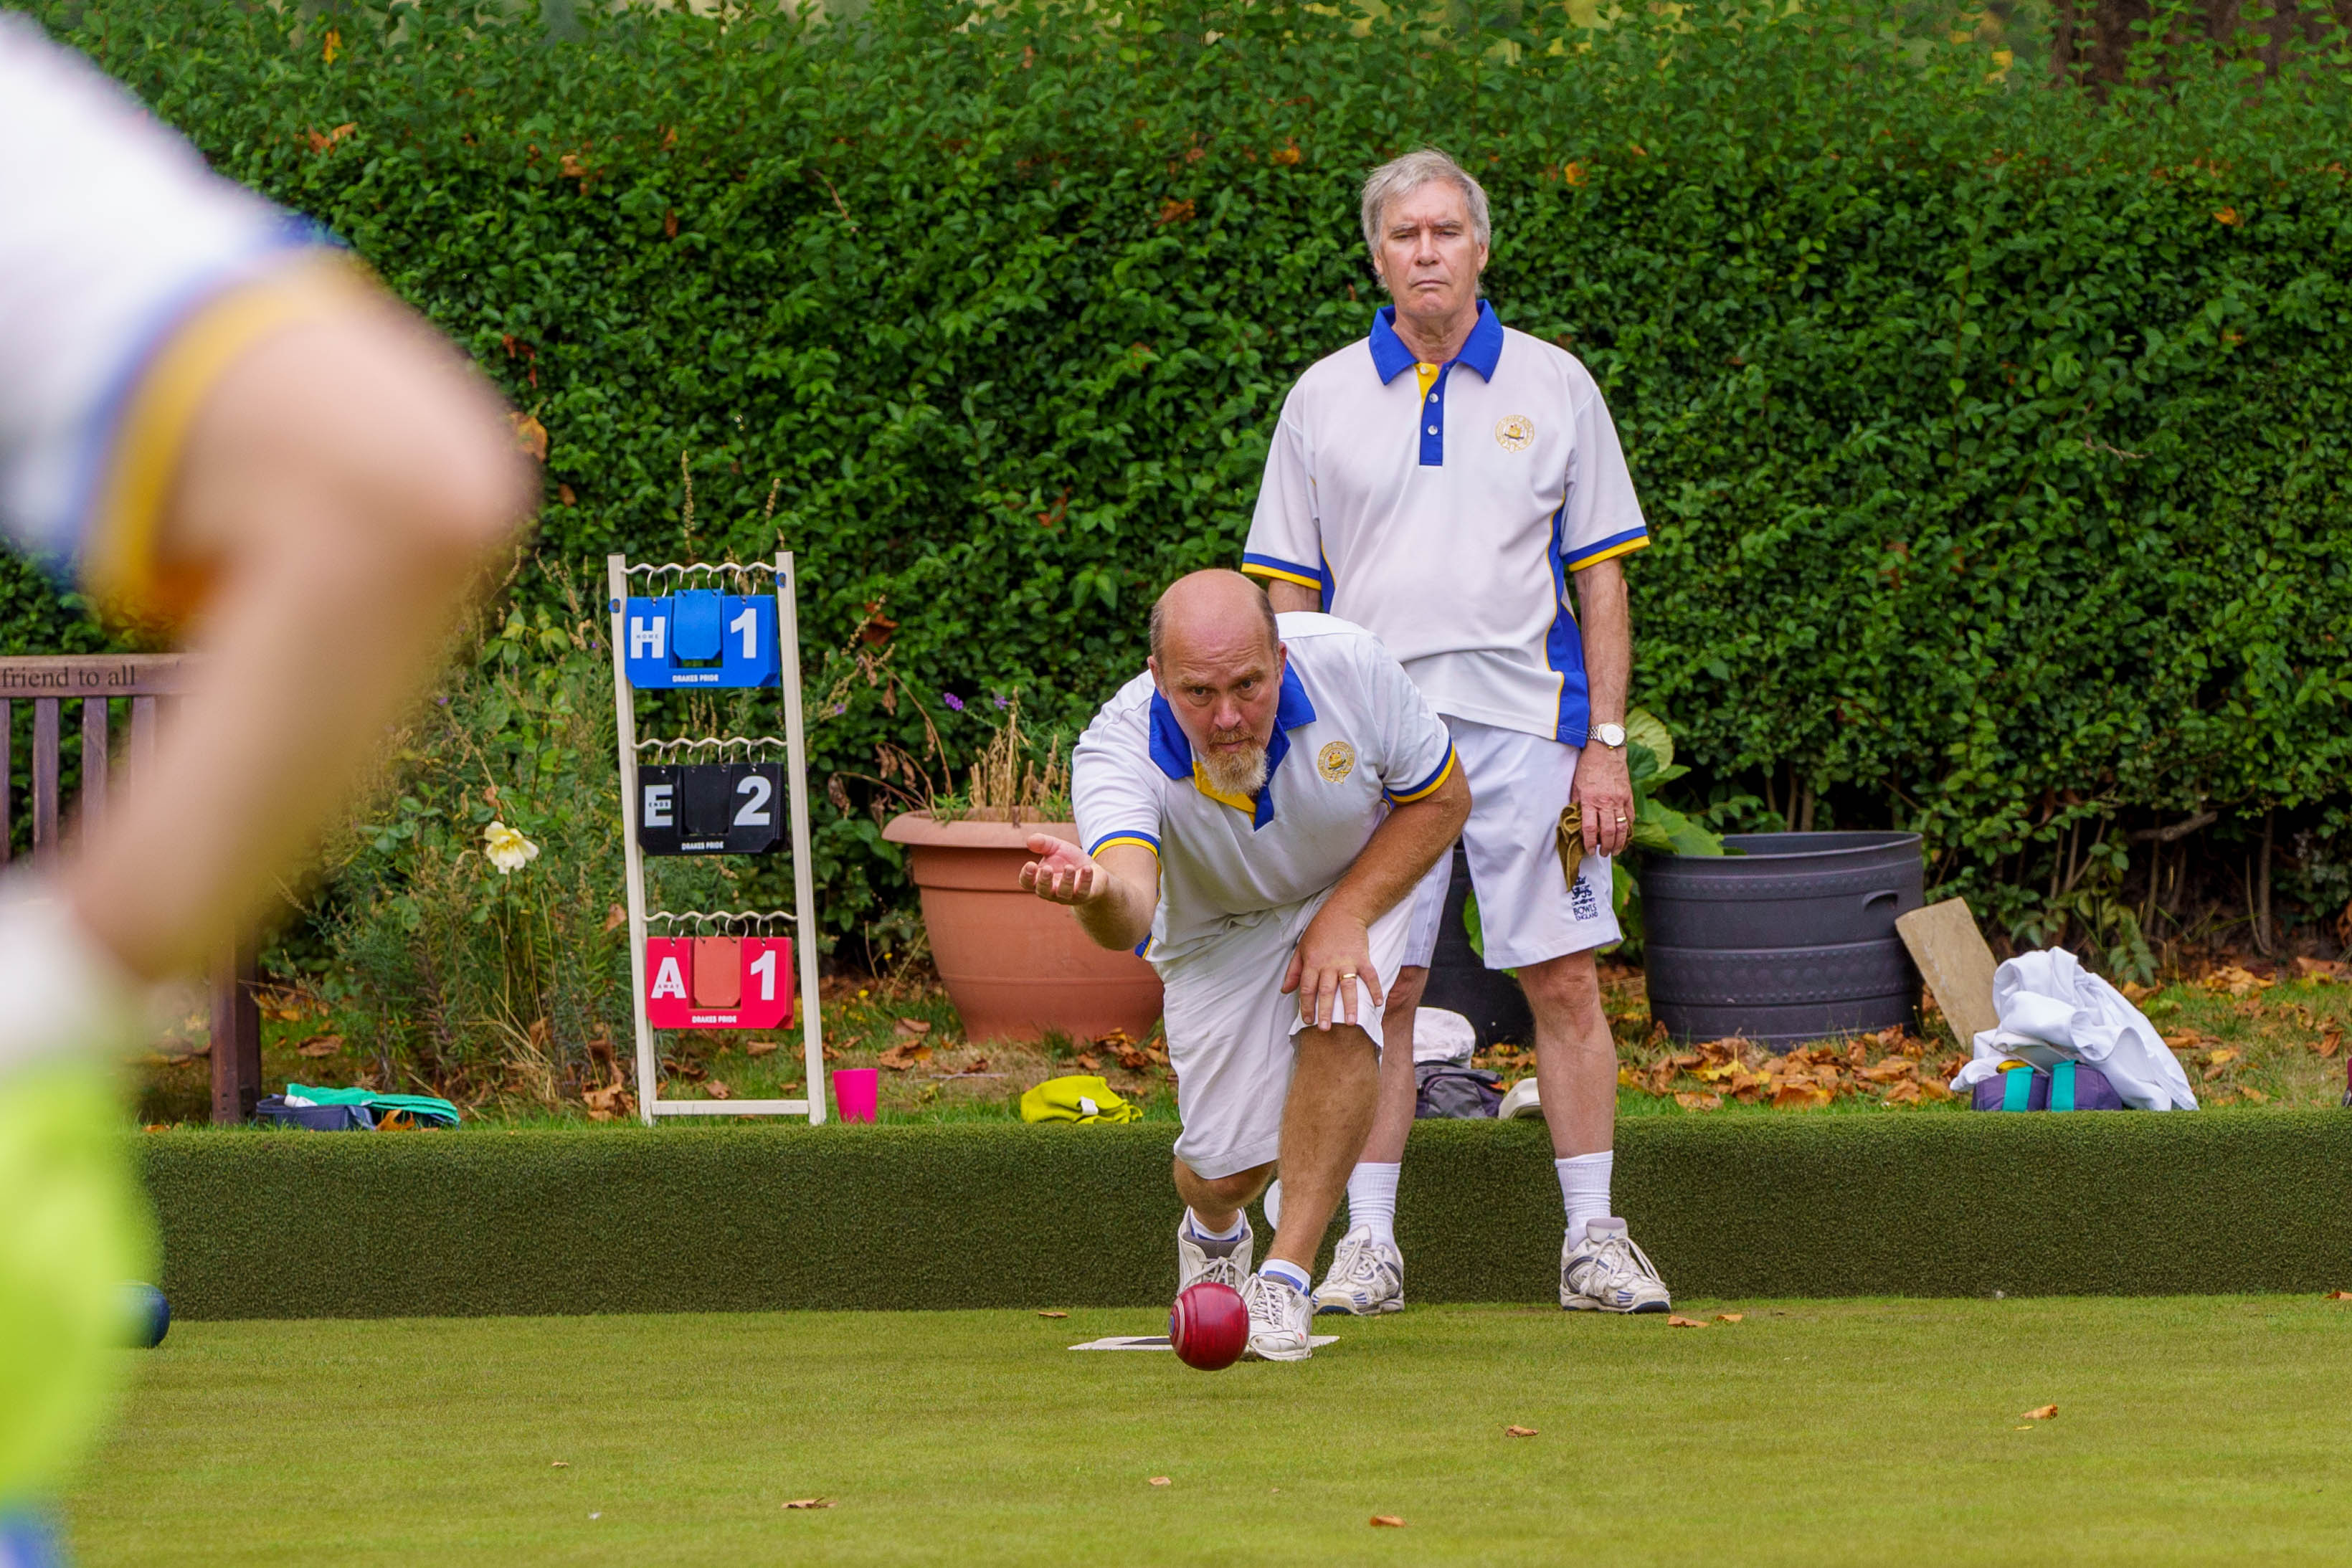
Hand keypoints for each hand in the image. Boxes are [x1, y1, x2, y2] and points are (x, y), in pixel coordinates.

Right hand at [1020, 834, 1108, 905]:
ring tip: (1069, 867)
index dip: (1026, 876)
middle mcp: (1051, 891)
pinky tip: (1087, 868)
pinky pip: (1083, 891)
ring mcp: (1068, 896)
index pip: (1027, 882)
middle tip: (1047, 868)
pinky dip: (1085, 880)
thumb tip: (1029, 841)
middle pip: (1043, 891)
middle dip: (1044, 880)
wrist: (1091, 868)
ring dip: (1066, 881)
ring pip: (1063, 893)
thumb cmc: (1068, 860)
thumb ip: (1042, 843)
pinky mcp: (1084, 895)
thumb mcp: (1055, 847)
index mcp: (1039, 879)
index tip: (1031, 864)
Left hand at [1282, 904, 1383, 1030]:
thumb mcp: (1301, 947)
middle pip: (1326, 990)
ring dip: (1349, 1005)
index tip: (1307, 1020)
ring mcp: (1347, 961)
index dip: (1306, 1005)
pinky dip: (1375, 989)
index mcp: (1312, 962)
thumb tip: (1285, 990)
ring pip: (1347, 986)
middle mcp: (1329, 964)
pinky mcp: (1362, 957)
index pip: (1306, 988)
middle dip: (1324, 1010)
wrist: (1343, 911)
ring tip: (1349, 1022)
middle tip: (1324, 1028)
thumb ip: (1293, 971)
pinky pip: (1370, 976)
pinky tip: (1378, 1003)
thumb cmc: (1320, 930)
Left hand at [1571, 742, 1634, 856]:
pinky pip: (1630, 815)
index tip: (1589, 850)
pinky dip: (1629, 828)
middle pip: (1607, 831)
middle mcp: (1605, 802)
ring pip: (1621, 827)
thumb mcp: (1576, 785)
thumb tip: (1575, 821)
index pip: (1589, 828)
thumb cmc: (1588, 767)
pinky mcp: (1628, 795)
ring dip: (1619, 842)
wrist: (1606, 750)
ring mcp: (1619, 799)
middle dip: (1605, 846)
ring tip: (1615, 850)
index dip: (1589, 842)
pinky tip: (1625, 835)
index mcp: (1589, 800)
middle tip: (1603, 853)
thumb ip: (1577, 804)